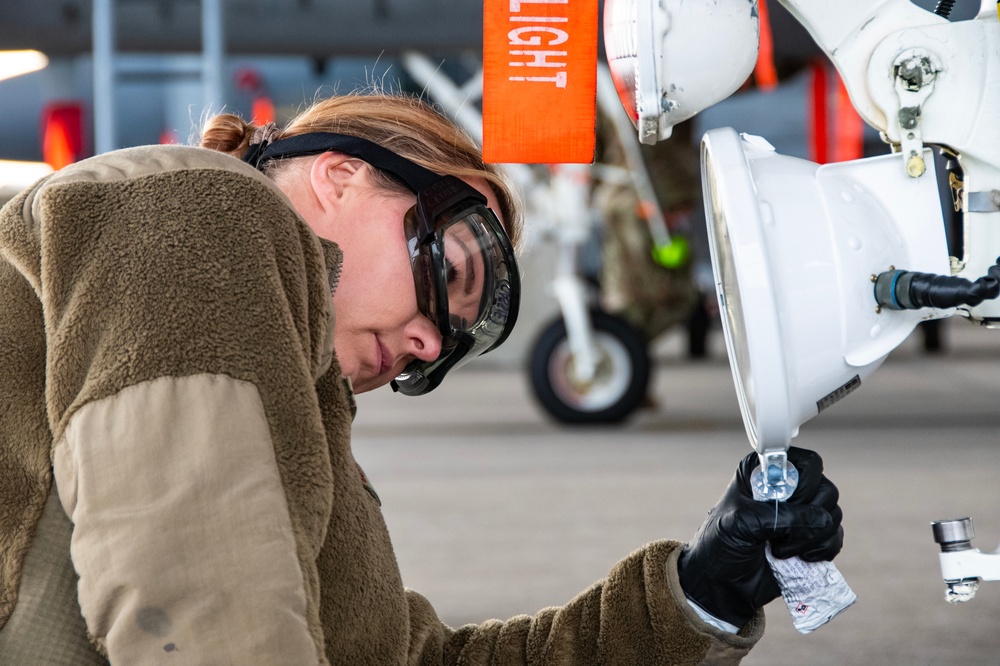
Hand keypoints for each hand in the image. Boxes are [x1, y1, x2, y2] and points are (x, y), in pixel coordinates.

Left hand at [676, 447, 843, 627]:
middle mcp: (788, 488)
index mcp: (765, 472)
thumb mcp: (743, 523)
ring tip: (781, 551)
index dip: (807, 484)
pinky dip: (823, 550)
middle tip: (780, 535)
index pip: (807, 463)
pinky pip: (835, 538)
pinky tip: (801, 559)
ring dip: (812, 538)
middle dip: (809, 518)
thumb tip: (823, 520)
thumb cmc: (721, 544)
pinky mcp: (811, 539)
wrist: (721, 583)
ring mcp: (802, 514)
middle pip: (826, 490)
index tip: (790, 506)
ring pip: (833, 516)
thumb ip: (781, 517)